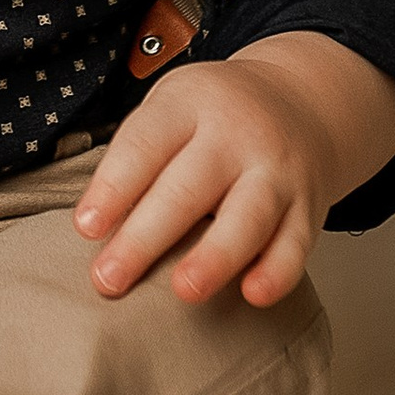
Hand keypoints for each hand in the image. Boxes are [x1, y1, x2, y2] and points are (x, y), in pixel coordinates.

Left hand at [73, 34, 394, 308]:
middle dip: (145, 237)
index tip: (85, 229)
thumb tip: (97, 228)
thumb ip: (139, 158)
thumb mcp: (172, 107)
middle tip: (109, 279)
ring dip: (215, 256)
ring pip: (247, 215)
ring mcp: (276, 170)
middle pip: (187, 187)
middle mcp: (235, 134)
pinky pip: (297, 242)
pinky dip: (277, 271)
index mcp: (188, 105)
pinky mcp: (308, 206)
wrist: (301, 99)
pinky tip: (254, 295)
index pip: (144, 144)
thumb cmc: (213, 116)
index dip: (112, 187)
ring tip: (183, 291)